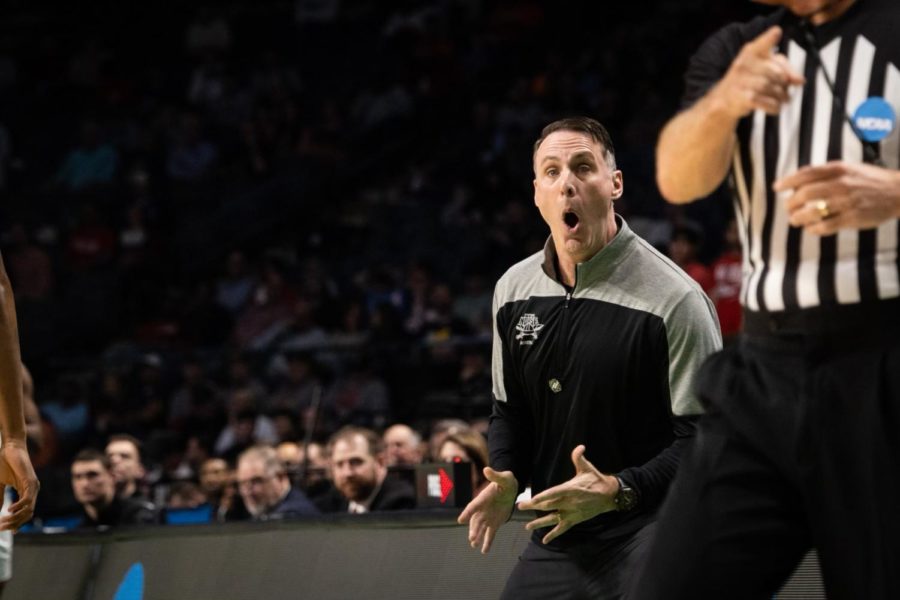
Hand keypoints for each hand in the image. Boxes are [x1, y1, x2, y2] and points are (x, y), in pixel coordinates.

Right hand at [0, 440, 38, 529]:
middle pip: (27, 515)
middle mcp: (32, 491)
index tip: (6, 531)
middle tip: (1, 528)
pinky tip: (8, 510)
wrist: (10, 447)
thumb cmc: (5, 464)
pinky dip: (19, 507)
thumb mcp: (0, 484)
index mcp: (26, 492)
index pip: (25, 513)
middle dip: (14, 524)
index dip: (17, 523)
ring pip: (28, 509)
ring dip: (15, 518)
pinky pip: (27, 499)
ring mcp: (33, 486)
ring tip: (3, 521)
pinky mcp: (30, 481)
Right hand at [457, 467, 517, 553]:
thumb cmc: (505, 481)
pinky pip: (490, 534)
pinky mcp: (495, 523)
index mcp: (482, 499)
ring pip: (481, 529)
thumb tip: (486, 469)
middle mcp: (482, 510)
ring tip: (474, 545)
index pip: (473, 506)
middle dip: (473, 530)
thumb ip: (495, 475)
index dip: (467, 513)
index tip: (461, 520)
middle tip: (472, 538)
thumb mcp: (503, 477)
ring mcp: (487, 517)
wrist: (509, 488)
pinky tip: (484, 551)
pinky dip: (487, 543)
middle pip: (476, 521)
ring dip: (478, 537)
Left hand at [517, 445, 617, 544]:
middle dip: (533, 506)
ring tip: (527, 527)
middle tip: (520, 506)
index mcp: (571, 489)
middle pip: (549, 506)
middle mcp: (570, 502)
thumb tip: (580, 447)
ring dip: (539, 523)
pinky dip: (554, 535)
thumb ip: (579, 458)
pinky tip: (545, 540)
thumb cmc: (596, 480)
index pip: (554, 493)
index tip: (532, 499)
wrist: (609, 495)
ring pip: (553, 519)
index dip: (543, 497)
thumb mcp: (588, 468)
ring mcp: (572, 513)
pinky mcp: (575, 520)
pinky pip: (563, 528)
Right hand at [711, 26, 804, 118]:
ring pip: (773, 89)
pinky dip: (775, 107)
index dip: (769, 38)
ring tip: (782, 99)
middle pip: (777, 74)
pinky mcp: (743, 98)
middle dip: (785, 84)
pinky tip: (774, 107)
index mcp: (750, 52)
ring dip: (781, 97)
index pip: (762, 44)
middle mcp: (744, 65)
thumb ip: (784, 69)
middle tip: (785, 90)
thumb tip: (800, 81)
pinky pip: (767, 102)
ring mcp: (741, 82)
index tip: (776, 32)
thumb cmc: (746, 80)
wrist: (723, 100)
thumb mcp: (762, 68)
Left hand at [777, 160, 899, 234]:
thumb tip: (798, 177)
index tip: (776, 188)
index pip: (806, 174)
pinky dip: (813, 229)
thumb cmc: (869, 180)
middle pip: (805, 194)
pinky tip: (811, 229)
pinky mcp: (852, 218)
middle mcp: (841, 184)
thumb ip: (825, 172)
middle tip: (788, 208)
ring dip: (798, 218)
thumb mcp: (848, 168)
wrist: (898, 191)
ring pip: (812, 211)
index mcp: (838, 169)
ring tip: (795, 220)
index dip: (787, 181)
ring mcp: (847, 202)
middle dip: (791, 203)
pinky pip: (825, 226)